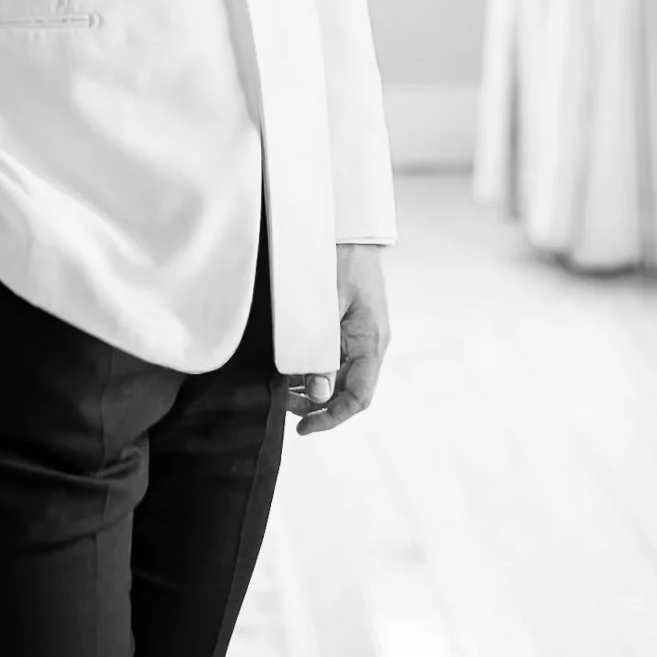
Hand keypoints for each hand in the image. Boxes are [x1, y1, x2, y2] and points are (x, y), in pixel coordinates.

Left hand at [282, 242, 389, 436]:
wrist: (350, 228)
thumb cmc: (340, 259)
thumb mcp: (327, 304)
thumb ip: (321, 349)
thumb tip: (317, 392)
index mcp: (371, 341)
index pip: (358, 396)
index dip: (332, 418)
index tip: (304, 428)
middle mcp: (371, 343)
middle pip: (349, 391)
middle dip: (318, 406)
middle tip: (285, 406)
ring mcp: (362, 335)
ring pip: (342, 377)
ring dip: (316, 390)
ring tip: (286, 391)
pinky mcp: (351, 326)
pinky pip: (337, 359)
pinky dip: (317, 369)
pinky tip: (295, 369)